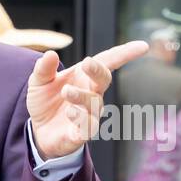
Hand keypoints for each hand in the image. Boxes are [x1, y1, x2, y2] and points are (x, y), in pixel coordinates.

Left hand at [27, 41, 148, 158]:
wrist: (39, 131)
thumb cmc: (45, 103)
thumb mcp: (38, 82)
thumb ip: (44, 69)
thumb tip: (50, 54)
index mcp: (84, 77)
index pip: (108, 61)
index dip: (125, 53)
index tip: (142, 46)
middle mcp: (92, 94)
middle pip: (104, 79)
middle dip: (98, 71)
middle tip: (86, 63)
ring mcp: (90, 114)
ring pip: (94, 103)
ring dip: (81, 96)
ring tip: (65, 91)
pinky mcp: (82, 133)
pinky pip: (88, 127)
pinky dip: (81, 118)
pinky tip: (70, 112)